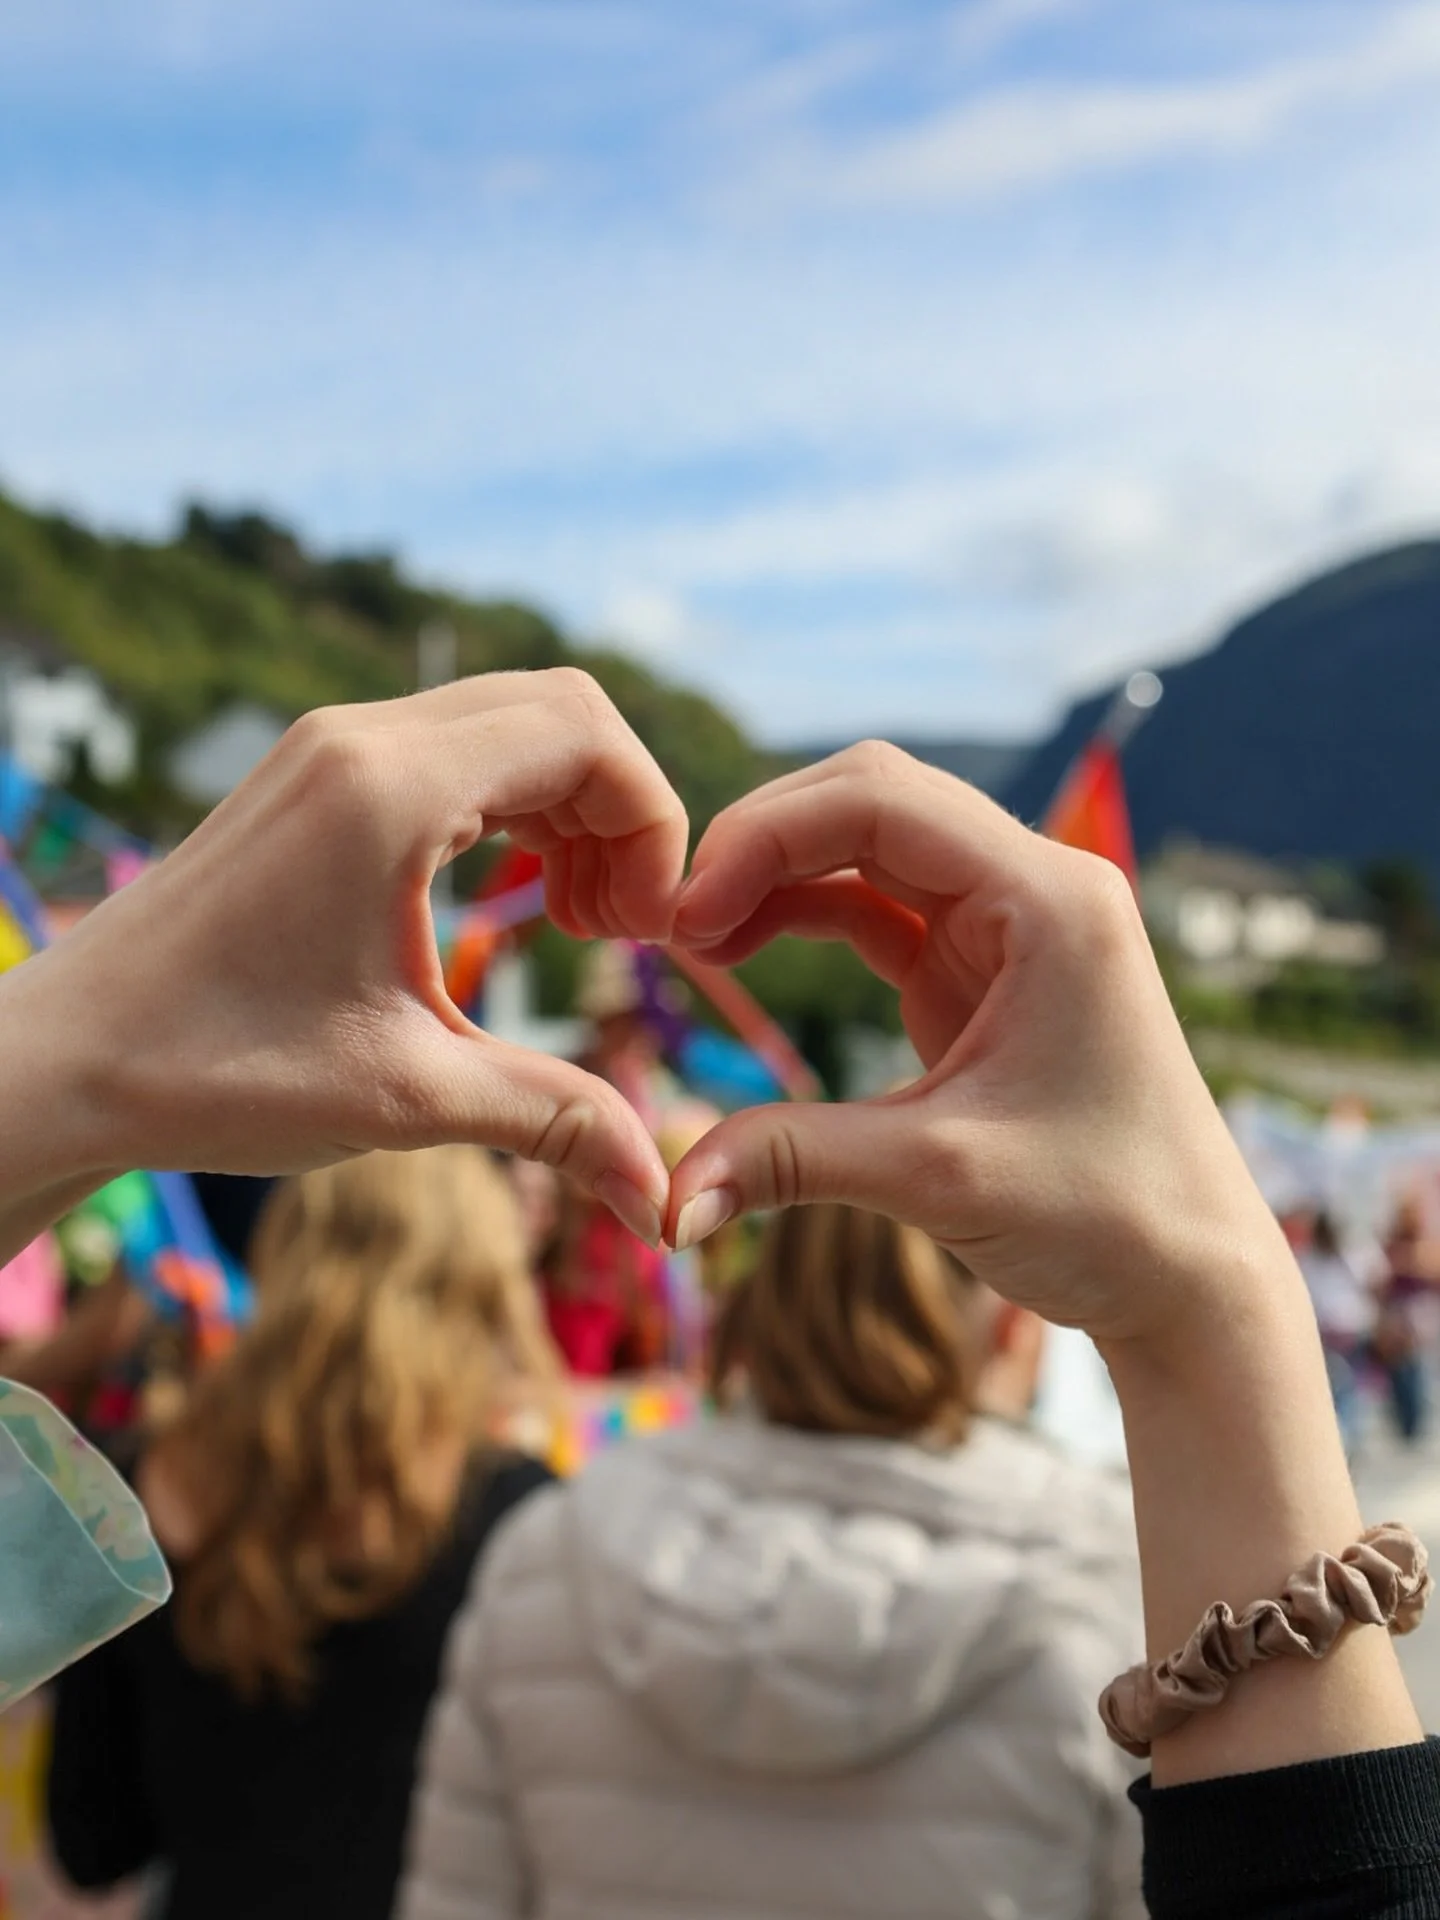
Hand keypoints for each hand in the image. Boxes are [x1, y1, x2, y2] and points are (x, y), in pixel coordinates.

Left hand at [6, 670, 685, 1242]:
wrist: (60, 1063)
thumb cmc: (213, 1072)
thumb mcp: (406, 1097)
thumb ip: (555, 1119)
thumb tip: (664, 1197)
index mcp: (388, 789)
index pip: (585, 732)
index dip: (652, 824)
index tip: (646, 933)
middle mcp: (359, 739)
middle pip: (560, 710)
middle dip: (622, 812)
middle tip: (618, 930)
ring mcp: (328, 749)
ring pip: (509, 723)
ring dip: (570, 809)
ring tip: (573, 921)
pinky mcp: (312, 778)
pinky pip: (453, 751)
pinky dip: (512, 807)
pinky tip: (510, 899)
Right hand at [668, 743, 1289, 1346]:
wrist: (1190, 1279)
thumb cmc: (1105, 1218)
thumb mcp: (938, 1178)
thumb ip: (795, 1160)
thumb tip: (669, 1202)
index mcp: (1050, 900)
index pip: (883, 801)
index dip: (767, 837)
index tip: (685, 915)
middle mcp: (1036, 888)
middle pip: (873, 800)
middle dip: (765, 843)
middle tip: (674, 919)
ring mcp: (1010, 925)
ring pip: (871, 848)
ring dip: (779, 876)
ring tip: (692, 937)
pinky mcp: (984, 971)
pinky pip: (880, 909)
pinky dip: (807, 917)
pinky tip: (740, 948)